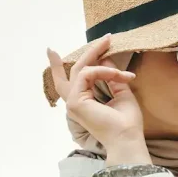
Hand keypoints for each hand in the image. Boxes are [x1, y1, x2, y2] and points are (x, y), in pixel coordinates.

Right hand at [48, 35, 145, 150]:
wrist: (127, 138)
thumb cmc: (127, 122)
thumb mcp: (121, 94)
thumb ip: (112, 78)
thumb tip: (106, 59)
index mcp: (83, 102)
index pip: (67, 81)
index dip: (57, 67)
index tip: (50, 51)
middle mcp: (74, 102)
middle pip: (73, 71)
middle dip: (89, 52)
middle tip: (106, 38)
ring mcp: (73, 102)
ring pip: (81, 70)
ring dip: (101, 59)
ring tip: (115, 53)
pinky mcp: (75, 101)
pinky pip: (87, 74)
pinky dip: (103, 71)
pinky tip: (117, 75)